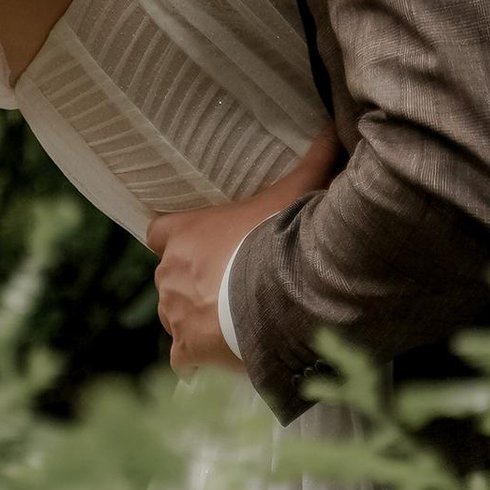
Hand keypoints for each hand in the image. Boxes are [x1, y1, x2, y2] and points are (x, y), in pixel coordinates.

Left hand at [145, 129, 337, 372]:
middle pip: (169, 277)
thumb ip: (312, 162)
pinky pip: (182, 358)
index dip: (176, 238)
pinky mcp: (187, 350)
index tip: (197, 245)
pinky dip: (196, 359)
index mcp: (185, 234)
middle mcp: (169, 273)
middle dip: (192, 282)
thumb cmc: (277, 241)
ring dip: (195, 318)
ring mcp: (176, 314)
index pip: (157, 232)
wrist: (280, 299)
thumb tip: (331, 130)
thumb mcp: (295, 194)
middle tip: (230, 285)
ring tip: (232, 320)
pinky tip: (220, 356)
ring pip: (175, 315)